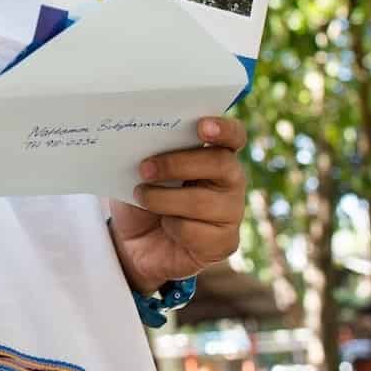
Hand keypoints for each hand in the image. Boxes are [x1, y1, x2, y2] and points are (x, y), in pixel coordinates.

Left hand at [108, 116, 246, 291]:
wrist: (136, 243)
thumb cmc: (143, 197)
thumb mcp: (140, 172)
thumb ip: (151, 154)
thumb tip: (141, 142)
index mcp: (216, 153)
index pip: (233, 136)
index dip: (223, 129)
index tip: (201, 126)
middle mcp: (231, 180)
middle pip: (221, 163)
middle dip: (177, 164)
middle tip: (145, 169)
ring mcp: (231, 212)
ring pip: (203, 201)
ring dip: (164, 199)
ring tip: (141, 196)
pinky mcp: (225, 242)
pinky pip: (196, 232)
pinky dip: (173, 227)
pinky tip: (166, 226)